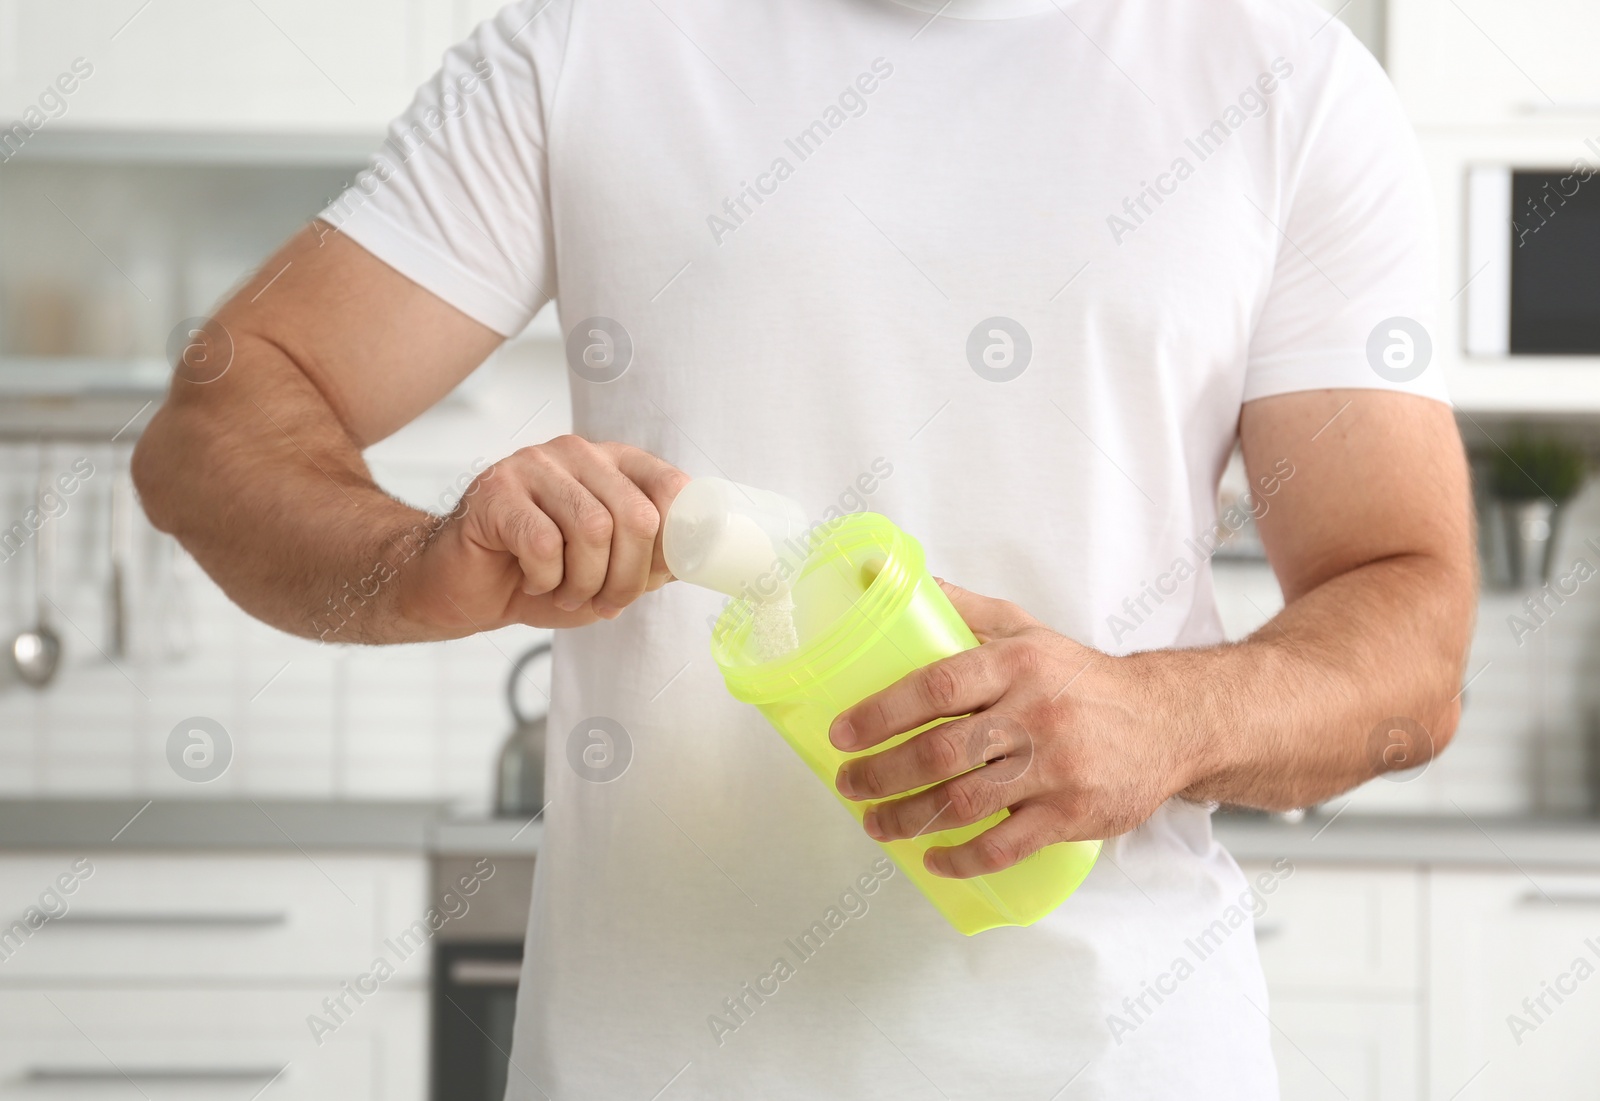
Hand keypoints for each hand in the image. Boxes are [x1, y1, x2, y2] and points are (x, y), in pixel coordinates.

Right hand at [399, 436, 688, 632]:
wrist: (465, 587)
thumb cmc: (541, 575)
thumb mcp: (610, 570)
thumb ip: (651, 558)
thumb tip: (693, 559)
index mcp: (615, 463)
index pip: (672, 488)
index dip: (672, 545)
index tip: (654, 579)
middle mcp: (578, 453)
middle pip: (636, 516)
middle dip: (628, 577)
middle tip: (607, 602)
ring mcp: (534, 465)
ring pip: (593, 530)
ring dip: (586, 583)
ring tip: (566, 592)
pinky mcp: (496, 490)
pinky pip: (544, 544)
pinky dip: (546, 580)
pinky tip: (531, 580)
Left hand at [829, 581, 1201, 878]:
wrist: (1168, 721)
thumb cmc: (1082, 678)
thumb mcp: (1028, 630)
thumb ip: (966, 610)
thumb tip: (898, 579)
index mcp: (1017, 665)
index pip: (938, 685)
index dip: (882, 712)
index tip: (843, 732)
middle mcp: (1035, 714)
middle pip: (941, 752)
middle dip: (882, 774)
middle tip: (850, 785)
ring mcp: (1055, 768)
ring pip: (965, 802)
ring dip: (909, 819)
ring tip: (877, 824)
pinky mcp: (1073, 814)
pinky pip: (1007, 845)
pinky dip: (964, 858)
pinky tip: (935, 858)